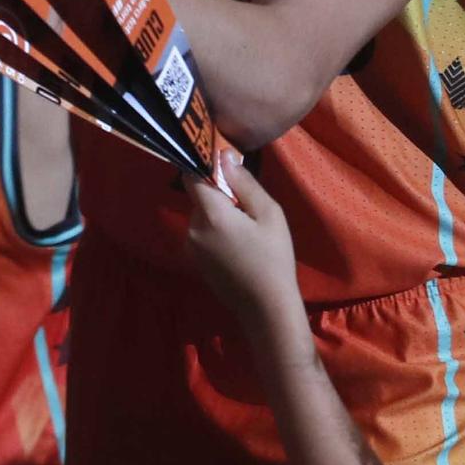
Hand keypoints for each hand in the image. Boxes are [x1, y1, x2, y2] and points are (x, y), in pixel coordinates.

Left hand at [183, 152, 301, 330]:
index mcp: (210, 214)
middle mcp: (192, 228)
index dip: (204, 165)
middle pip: (199, 197)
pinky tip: (239, 247)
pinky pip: (202, 235)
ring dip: (218, 216)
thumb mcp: (268, 213)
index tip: (222, 164)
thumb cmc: (274, 258)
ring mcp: (190, 247)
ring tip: (247, 231)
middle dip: (219, 196)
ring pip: (201, 217)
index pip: (190, 175)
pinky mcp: (194, 262)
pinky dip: (215, 233)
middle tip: (247, 207)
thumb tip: (224, 155)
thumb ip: (243, 181)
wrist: (267, 308)